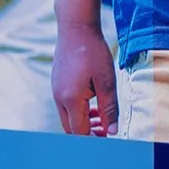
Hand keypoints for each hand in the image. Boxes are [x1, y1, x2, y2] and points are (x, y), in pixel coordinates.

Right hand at [53, 15, 118, 136]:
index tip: (108, 139)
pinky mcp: (57, 84)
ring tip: (101, 119)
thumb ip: (109, 108)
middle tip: (106, 132)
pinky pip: (66, 106)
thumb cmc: (93, 52)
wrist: (76, 28)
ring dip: (83, 123)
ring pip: (68, 118)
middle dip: (88, 134)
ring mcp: (56, 91)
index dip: (93, 140)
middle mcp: (59, 99)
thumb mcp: (107, 81)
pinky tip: (93, 105)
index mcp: (71, 100)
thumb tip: (112, 132)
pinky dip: (78, 111)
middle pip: (71, 129)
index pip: (79, 133)